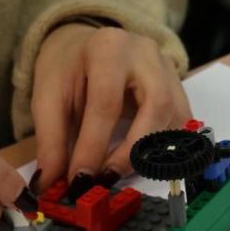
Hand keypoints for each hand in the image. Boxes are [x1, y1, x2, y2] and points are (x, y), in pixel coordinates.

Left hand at [31, 24, 191, 190]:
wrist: (87, 46)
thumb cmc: (68, 70)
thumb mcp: (48, 98)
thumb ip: (50, 141)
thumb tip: (49, 184)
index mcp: (108, 48)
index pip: (106, 103)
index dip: (94, 146)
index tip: (80, 180)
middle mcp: (147, 54)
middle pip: (156, 107)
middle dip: (132, 151)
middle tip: (107, 178)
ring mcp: (169, 70)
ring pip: (175, 118)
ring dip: (150, 154)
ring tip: (119, 172)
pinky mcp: (180, 89)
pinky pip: (182, 125)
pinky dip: (164, 149)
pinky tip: (140, 160)